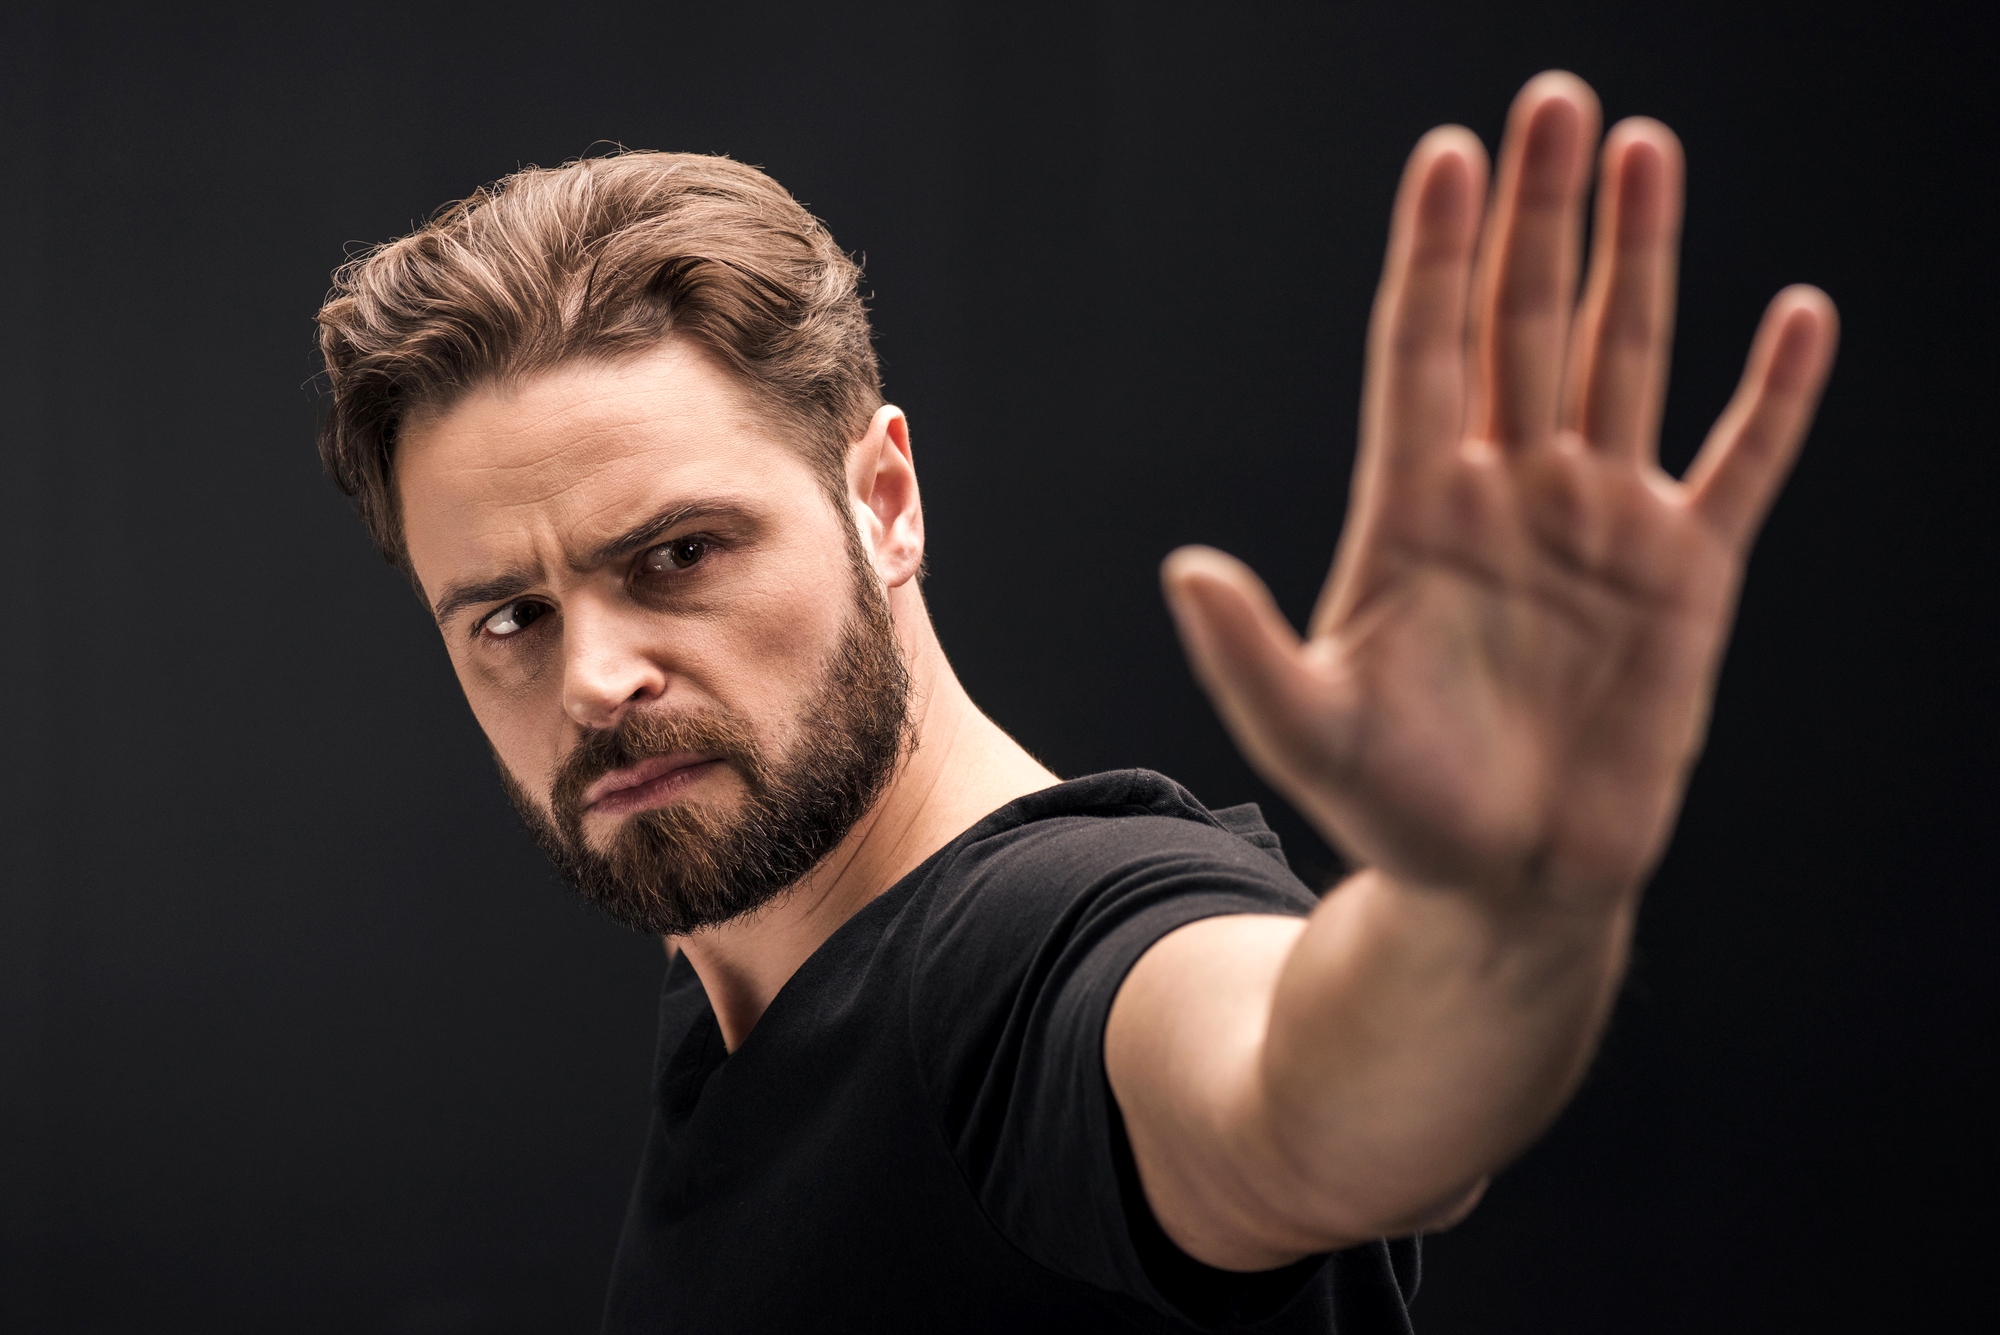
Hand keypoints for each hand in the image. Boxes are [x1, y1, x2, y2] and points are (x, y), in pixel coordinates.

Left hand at [1163, 72, 1836, 911]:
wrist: (1503, 883)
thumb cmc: (1396, 809)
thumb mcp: (1309, 733)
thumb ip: (1249, 655)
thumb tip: (1183, 571)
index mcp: (1415, 512)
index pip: (1423, 353)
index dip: (1433, 257)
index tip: (1445, 156)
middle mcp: (1508, 494)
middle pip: (1522, 325)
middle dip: (1538, 217)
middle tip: (1553, 104)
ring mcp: (1599, 526)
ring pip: (1622, 361)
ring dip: (1637, 260)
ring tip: (1645, 150)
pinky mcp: (1685, 577)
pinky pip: (1740, 466)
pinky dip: (1772, 400)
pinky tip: (1796, 316)